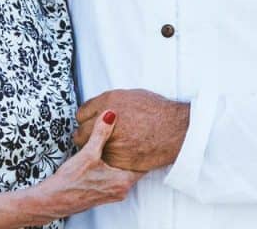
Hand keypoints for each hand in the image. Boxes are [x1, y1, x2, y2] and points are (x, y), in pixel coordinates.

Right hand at [34, 111, 142, 218]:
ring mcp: (113, 193)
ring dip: (124, 158)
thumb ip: (101, 133)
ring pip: (125, 171)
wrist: (54, 201)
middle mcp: (121, 190)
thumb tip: (110, 114)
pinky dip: (115, 165)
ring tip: (124, 141)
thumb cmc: (70, 182)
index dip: (144, 147)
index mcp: (122, 181)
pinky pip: (117, 176)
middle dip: (134, 151)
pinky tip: (108, 155)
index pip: (144, 162)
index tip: (146, 133)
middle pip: (135, 166)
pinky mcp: (105, 192)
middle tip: (137, 133)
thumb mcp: (88, 154)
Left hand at [73, 89, 189, 172]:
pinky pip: (104, 160)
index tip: (90, 124)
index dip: (86, 120)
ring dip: (96, 149)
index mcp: (108, 101)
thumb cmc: (158, 111)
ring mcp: (110, 140)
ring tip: (109, 147)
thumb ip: (112, 103)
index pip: (82, 113)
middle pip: (81, 133)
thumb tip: (101, 109)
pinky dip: (108, 159)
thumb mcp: (132, 96)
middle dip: (86, 136)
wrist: (176, 130)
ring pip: (90, 150)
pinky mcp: (117, 158)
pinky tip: (119, 154)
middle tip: (95, 139)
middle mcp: (106, 120)